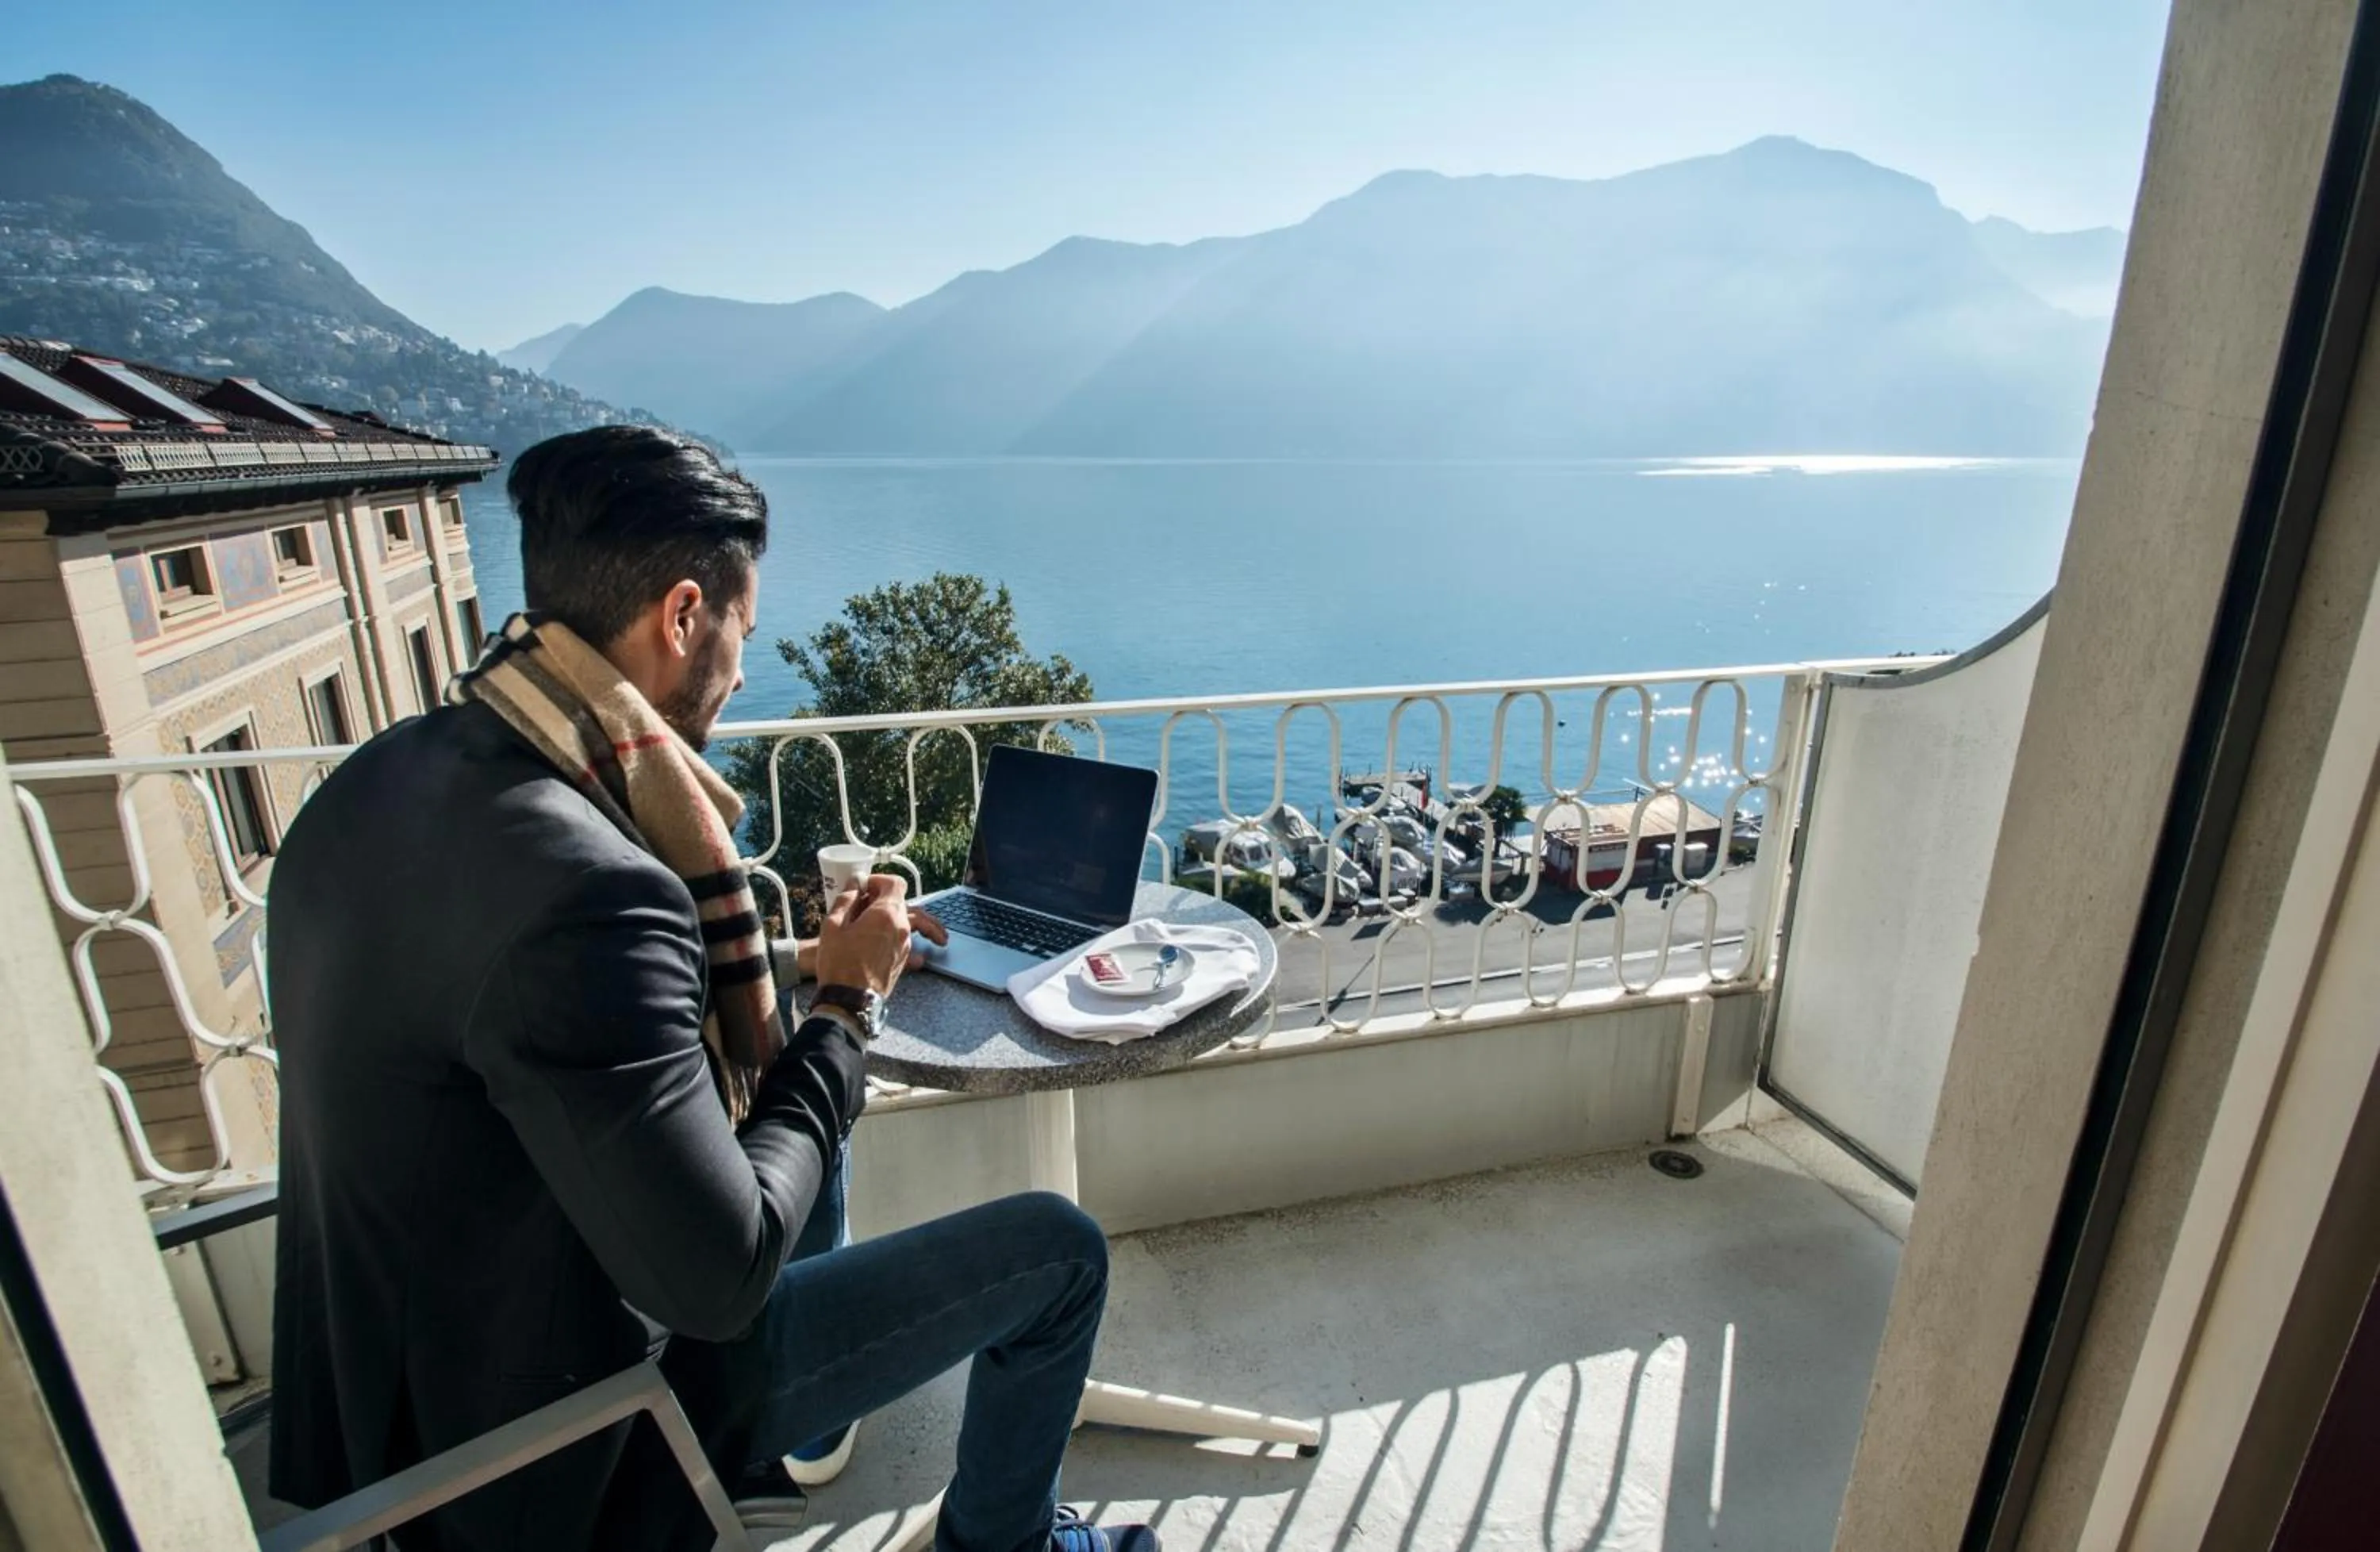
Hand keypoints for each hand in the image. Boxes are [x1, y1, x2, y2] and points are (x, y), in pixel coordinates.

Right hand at [814, 875, 943, 997]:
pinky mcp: (903, 960)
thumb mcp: (833, 924)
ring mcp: (905, 945)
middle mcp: (901, 927)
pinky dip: (902, 935)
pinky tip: (888, 936)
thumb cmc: (838, 962)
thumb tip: (855, 882)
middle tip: (880, 900)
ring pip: (912, 922)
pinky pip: (907, 941)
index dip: (880, 881)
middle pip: (909, 903)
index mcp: (885, 913)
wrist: (848, 998)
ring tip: (890, 913)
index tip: (866, 887)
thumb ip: (846, 898)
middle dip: (893, 897)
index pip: (895, 883)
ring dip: (902, 915)